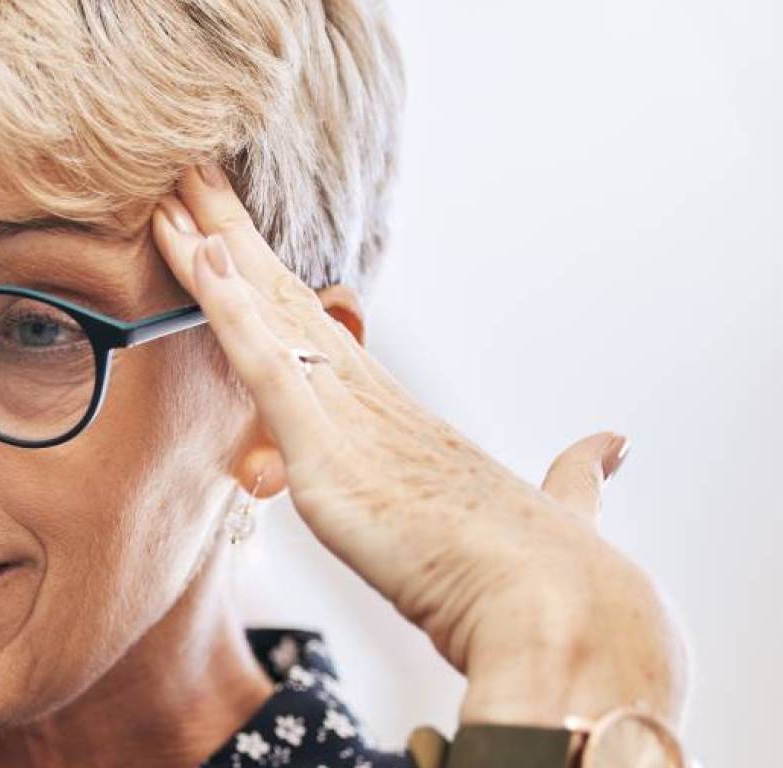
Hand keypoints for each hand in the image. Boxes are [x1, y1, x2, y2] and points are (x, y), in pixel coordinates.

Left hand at [151, 165, 687, 726]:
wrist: (560, 612)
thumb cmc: (552, 574)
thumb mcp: (548, 513)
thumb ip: (574, 477)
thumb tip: (610, 446)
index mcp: (402, 418)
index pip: (316, 331)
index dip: (269, 279)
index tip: (231, 231)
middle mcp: (373, 401)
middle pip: (284, 298)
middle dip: (231, 234)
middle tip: (186, 169)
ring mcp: (352, 419)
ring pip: (266, 312)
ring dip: (213, 247)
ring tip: (172, 182)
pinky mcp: (331, 453)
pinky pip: (264, 366)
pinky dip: (228, 310)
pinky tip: (197, 256)